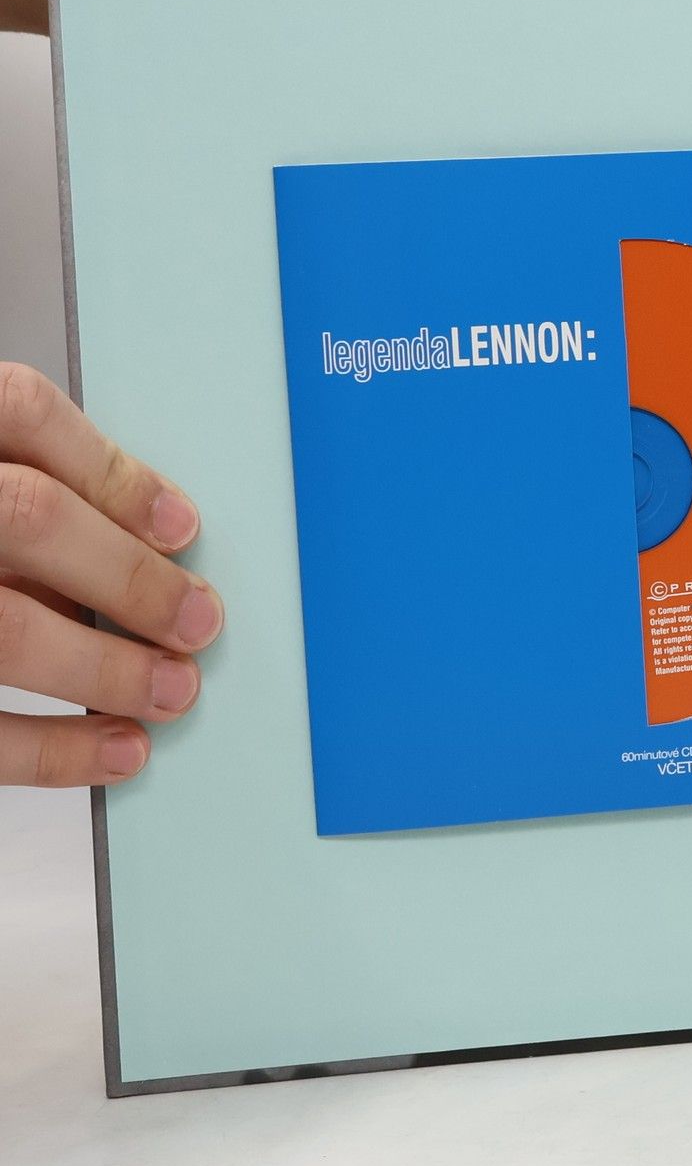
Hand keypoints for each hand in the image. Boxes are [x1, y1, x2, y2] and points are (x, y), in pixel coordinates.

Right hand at [0, 362, 221, 786]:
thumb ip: (13, 491)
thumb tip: (141, 540)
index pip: (18, 413)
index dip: (112, 470)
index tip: (182, 525)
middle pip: (27, 516)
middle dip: (129, 576)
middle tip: (198, 621)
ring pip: (5, 628)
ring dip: (104, 667)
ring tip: (172, 692)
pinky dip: (49, 748)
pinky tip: (113, 752)